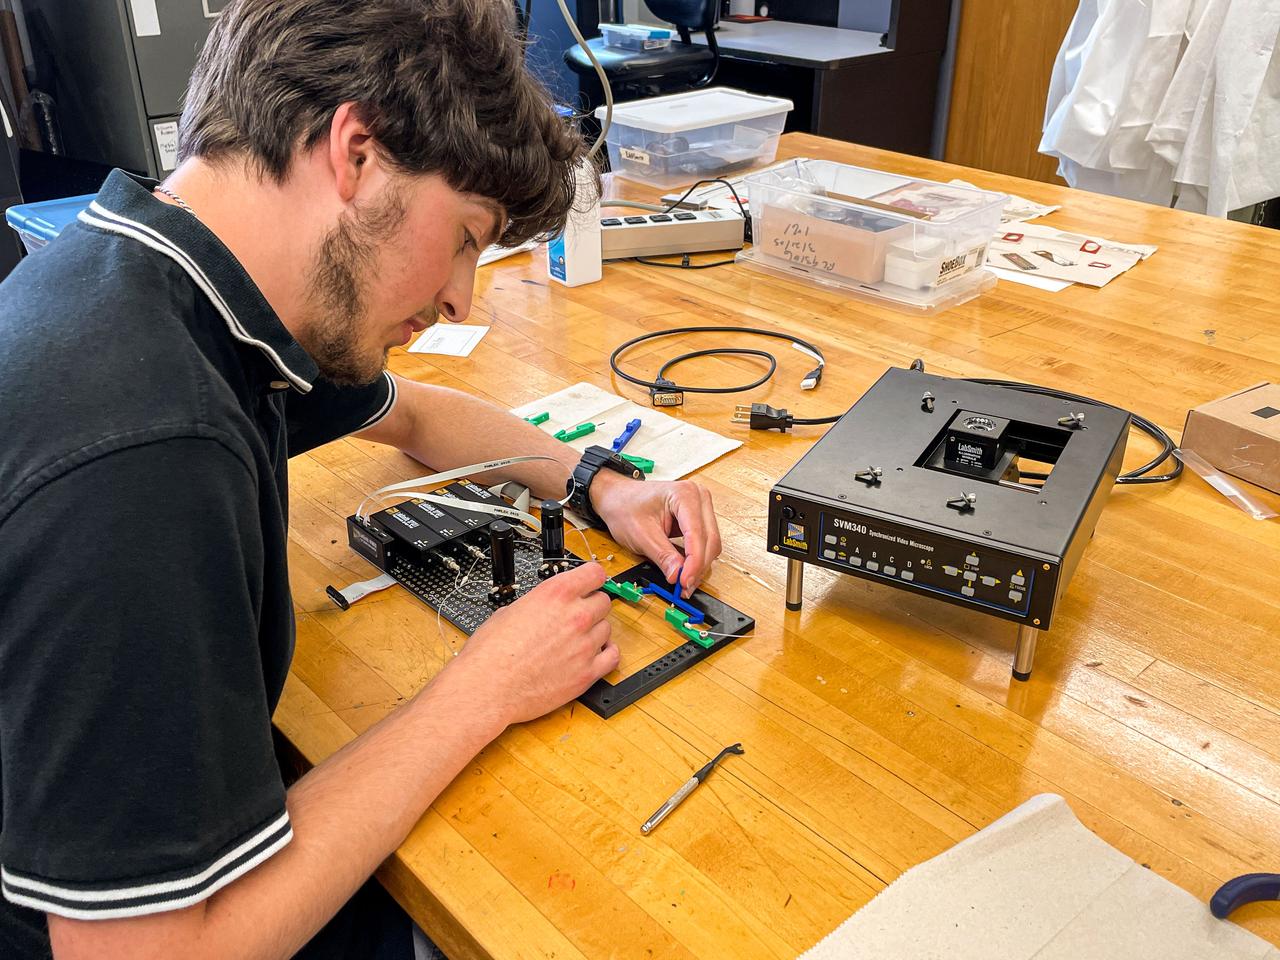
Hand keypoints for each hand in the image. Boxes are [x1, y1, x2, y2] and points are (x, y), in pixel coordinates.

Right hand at [447, 561, 617, 726]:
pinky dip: (606, 654)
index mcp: (555, 594)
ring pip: (607, 629)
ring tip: (576, 640)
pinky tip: (594, 654)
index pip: (594, 573)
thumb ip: (538, 604)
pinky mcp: (587, 673)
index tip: (591, 583)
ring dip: (595, 632)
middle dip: (591, 606)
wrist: (488, 687)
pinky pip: (612, 657)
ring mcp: (584, 645)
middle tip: (577, 616)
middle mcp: (575, 616)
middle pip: (603, 601)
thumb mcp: (510, 610)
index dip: (592, 578)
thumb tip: (544, 607)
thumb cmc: (491, 653)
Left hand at [590, 472, 721, 593]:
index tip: (684, 581)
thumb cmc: (626, 507)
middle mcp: (698, 497)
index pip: (697, 533)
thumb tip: (677, 575)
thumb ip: (662, 555)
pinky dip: (696, 560)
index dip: (693, 562)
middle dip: (697, 567)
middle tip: (684, 587)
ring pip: (710, 544)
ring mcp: (701, 508)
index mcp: (685, 494)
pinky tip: (685, 571)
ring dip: (699, 566)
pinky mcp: (698, 519)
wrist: (618, 498)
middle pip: (709, 539)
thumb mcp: (641, 535)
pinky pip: (704, 543)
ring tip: (683, 582)